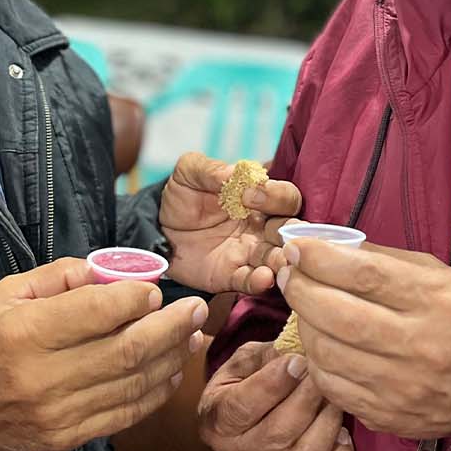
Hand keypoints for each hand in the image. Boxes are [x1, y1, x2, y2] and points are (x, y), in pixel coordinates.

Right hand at [0, 257, 209, 450]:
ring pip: (133, 384)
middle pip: (126, 351)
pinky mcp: (68, 439)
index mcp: (23, 333)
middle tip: (195, 308)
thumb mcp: (3, 295)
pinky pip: (125, 414)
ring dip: (171, 358)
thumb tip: (109, 270)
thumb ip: (57, 278)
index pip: (94, 313)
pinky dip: (156, 392)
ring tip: (192, 335)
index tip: (154, 288)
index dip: (134, 299)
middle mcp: (43, 377)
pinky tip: (172, 370)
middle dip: (170, 327)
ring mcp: (58, 414)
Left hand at [159, 152, 301, 294]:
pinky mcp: (232, 275)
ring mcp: (249, 253)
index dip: (275, 195)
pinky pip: (251, 281)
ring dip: (282, 259)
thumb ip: (210, 169)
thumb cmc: (182, 198)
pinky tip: (263, 278)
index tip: (249, 195)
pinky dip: (260, 281)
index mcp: (258, 198)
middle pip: (289, 229)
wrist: (159, 230)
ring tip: (281, 261)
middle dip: (291, 232)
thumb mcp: (189, 173)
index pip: (284, 196)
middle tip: (281, 233)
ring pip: (276, 257)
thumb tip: (234, 172)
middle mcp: (261, 227)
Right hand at [197, 340, 353, 450]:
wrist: (243, 414)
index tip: (298, 361)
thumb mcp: (245, 360)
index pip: (242, 407)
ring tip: (336, 399)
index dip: (273, 384)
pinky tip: (344, 435)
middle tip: (323, 375)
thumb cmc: (244, 380)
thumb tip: (298, 354)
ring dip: (325, 427)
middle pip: (277, 434)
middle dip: (306, 400)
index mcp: (217, 420)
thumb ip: (267, 356)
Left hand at [277, 240, 450, 439]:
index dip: (320, 258)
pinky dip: (316, 361)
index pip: (364, 274)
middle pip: (338, 314)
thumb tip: (322, 244)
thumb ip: (382, 260)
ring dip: (303, 324)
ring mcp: (403, 386)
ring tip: (304, 308)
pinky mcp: (388, 415)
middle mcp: (422, 345)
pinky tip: (321, 343)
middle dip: (300, 289)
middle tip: (289, 275)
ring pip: (327, 352)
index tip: (296, 247)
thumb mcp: (438, 275)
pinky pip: (331, 387)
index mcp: (438, 300)